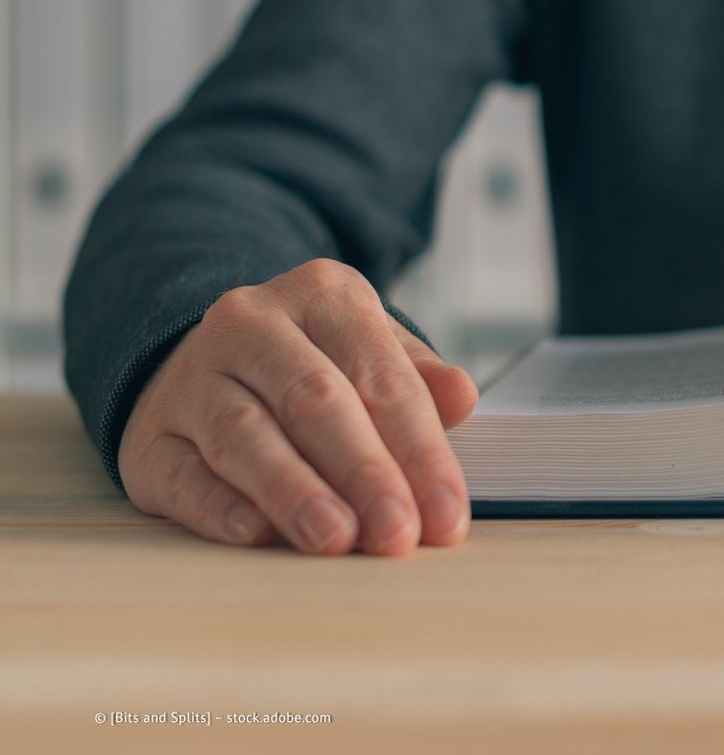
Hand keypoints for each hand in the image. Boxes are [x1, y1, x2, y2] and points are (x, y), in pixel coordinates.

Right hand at [118, 259, 478, 554]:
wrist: (203, 362)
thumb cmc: (313, 365)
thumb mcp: (371, 350)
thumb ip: (416, 377)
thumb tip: (461, 398)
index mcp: (322, 295)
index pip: (382, 377)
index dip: (420, 450)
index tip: (445, 516)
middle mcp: (250, 325)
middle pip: (315, 401)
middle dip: (364, 472)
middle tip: (397, 534)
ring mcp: (192, 378)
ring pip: (245, 435)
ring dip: (294, 492)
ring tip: (336, 540)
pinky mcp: (151, 436)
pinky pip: (183, 473)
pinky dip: (219, 507)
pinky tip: (255, 535)